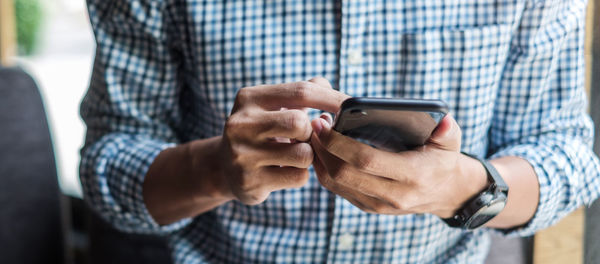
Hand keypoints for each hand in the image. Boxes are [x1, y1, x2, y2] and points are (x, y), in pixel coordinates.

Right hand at [215, 78, 349, 204]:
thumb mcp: (274, 106)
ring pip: (303, 154)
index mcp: (249, 98)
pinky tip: (285, 171)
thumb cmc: (261, 131)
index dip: (332, 98)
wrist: (223, 167)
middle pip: (300, 123)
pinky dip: (301, 175)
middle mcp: (241, 123)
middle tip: (309, 138)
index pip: (301, 91)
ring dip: (309, 156)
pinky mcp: (249, 181)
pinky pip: (298, 177)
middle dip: (313, 133)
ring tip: (294, 154)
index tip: (352, 105)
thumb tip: (338, 94)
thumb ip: (305, 93)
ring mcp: (242, 154)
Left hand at [310, 114, 487, 217]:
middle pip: (343, 174)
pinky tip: (320, 149)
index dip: (339, 143)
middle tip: (314, 124)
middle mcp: (394, 195)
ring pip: (335, 184)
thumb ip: (448, 131)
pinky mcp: (368, 207)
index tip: (324, 124)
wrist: (444, 193)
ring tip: (314, 134)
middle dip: (323, 148)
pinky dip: (323, 169)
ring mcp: (378, 205)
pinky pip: (337, 189)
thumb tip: (443, 121)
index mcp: (412, 176)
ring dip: (319, 158)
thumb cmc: (442, 159)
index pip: (366, 160)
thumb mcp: (450, 143)